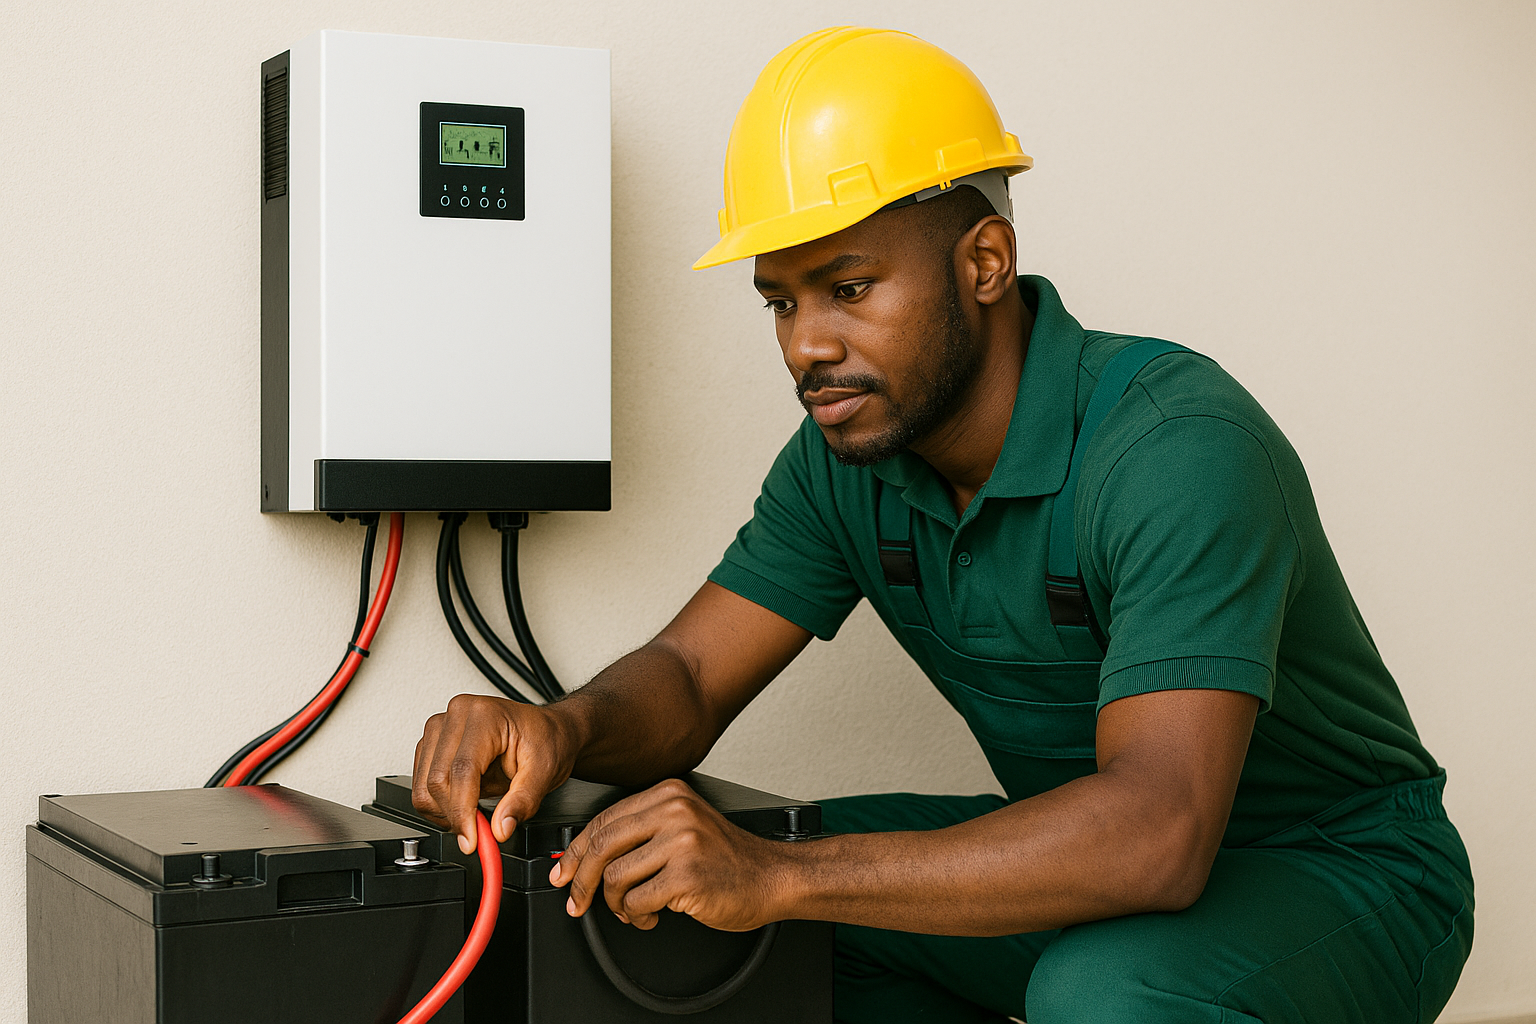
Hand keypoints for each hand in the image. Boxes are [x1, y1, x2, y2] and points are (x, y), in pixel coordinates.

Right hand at [412, 692, 579, 853]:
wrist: (548, 730)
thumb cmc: (547, 740)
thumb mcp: (544, 772)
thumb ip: (523, 802)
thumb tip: (500, 829)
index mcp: (485, 715)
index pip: (462, 771)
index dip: (462, 811)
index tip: (471, 840)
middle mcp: (457, 714)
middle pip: (437, 779)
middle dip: (454, 815)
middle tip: (477, 833)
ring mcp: (441, 725)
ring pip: (423, 784)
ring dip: (443, 811)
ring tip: (472, 815)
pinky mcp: (432, 741)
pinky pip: (421, 782)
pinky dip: (438, 803)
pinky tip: (462, 803)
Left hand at [550, 778, 790, 931]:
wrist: (772, 877)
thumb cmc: (727, 859)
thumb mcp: (684, 827)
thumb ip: (641, 831)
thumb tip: (586, 855)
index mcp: (669, 793)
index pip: (604, 819)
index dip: (577, 850)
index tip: (565, 871)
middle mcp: (675, 811)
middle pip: (603, 845)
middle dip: (582, 880)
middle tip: (578, 900)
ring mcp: (683, 842)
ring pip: (617, 877)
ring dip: (617, 904)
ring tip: (632, 910)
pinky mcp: (688, 875)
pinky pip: (638, 901)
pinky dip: (637, 916)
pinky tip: (652, 915)